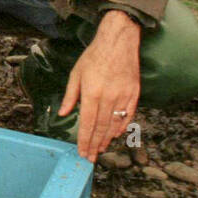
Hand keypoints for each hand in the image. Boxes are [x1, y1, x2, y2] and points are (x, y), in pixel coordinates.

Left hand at [58, 11, 140, 161]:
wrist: (118, 40)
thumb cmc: (94, 56)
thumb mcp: (76, 73)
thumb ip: (70, 96)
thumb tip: (63, 114)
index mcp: (92, 93)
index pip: (87, 123)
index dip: (84, 140)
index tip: (82, 152)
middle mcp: (108, 97)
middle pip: (101, 128)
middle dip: (94, 145)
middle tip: (90, 157)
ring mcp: (123, 95)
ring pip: (115, 124)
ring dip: (107, 139)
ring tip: (100, 149)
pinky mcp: (134, 92)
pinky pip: (128, 115)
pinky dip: (122, 126)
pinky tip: (116, 134)